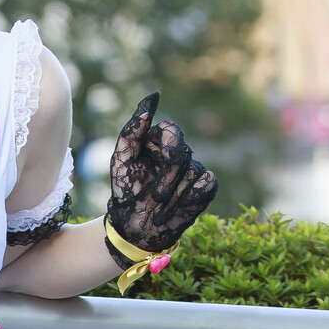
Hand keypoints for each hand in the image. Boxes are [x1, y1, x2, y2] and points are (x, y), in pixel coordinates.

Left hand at [107, 93, 217, 259]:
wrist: (135, 229)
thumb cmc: (125, 194)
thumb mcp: (121, 161)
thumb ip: (132, 130)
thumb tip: (151, 99)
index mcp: (156, 142)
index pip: (171, 129)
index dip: (170, 143)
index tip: (164, 157)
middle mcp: (176, 153)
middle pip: (183, 153)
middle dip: (168, 178)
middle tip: (156, 197)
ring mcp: (192, 169)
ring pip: (193, 172)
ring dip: (174, 195)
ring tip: (159, 209)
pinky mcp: (205, 186)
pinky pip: (207, 183)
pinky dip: (190, 198)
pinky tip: (176, 209)